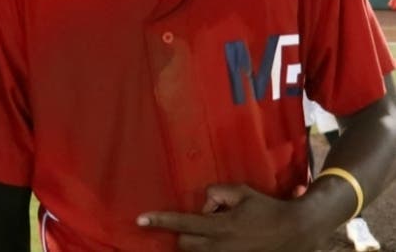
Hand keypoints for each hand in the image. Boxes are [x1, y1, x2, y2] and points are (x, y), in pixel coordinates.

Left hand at [136, 183, 321, 251]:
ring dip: (194, 245)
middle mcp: (220, 247)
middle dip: (181, 234)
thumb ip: (216, 193)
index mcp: (220, 226)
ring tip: (208, 234)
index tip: (140, 219)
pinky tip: (214, 241)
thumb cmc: (267, 209)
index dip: (159, 221)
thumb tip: (203, 204)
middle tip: (189, 225)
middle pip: (184, 244)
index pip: (181, 223)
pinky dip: (208, 249)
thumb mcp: (241, 192)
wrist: (297, 231)